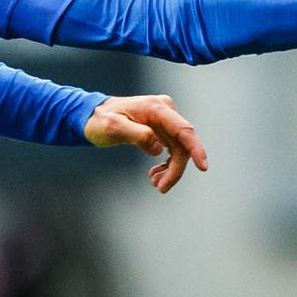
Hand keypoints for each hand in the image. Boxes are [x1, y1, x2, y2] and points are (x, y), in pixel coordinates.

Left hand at [84, 94, 206, 193]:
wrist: (92, 115)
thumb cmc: (100, 120)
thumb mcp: (112, 127)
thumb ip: (137, 135)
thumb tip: (158, 148)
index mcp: (156, 108)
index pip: (183, 130)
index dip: (196, 149)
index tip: (203, 167)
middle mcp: (165, 111)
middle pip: (182, 144)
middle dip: (175, 169)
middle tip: (161, 188)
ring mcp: (165, 119)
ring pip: (179, 149)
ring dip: (171, 169)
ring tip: (155, 183)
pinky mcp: (162, 128)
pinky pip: (173, 149)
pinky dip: (167, 164)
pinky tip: (155, 174)